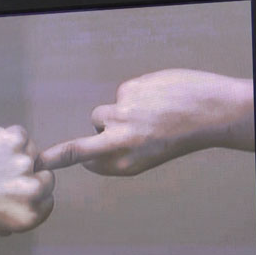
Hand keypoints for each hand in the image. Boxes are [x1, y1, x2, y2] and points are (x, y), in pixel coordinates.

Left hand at [0, 126, 54, 235]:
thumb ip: (24, 215)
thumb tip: (42, 201)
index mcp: (30, 216)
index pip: (49, 199)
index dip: (31, 192)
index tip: (13, 191)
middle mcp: (32, 192)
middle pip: (47, 176)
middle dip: (30, 174)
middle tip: (2, 176)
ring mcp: (24, 165)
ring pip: (33, 153)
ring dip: (16, 154)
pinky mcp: (16, 142)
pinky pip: (21, 135)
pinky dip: (7, 137)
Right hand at [36, 69, 253, 175]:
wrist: (213, 110)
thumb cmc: (182, 135)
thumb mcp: (150, 157)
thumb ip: (119, 154)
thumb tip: (93, 147)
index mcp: (126, 164)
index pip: (89, 163)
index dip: (81, 157)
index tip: (50, 163)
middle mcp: (121, 143)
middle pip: (79, 147)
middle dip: (58, 155)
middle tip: (43, 160)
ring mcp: (122, 115)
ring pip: (101, 113)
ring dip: (115, 113)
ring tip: (144, 114)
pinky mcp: (128, 90)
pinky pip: (121, 94)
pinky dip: (135, 96)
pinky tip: (157, 98)